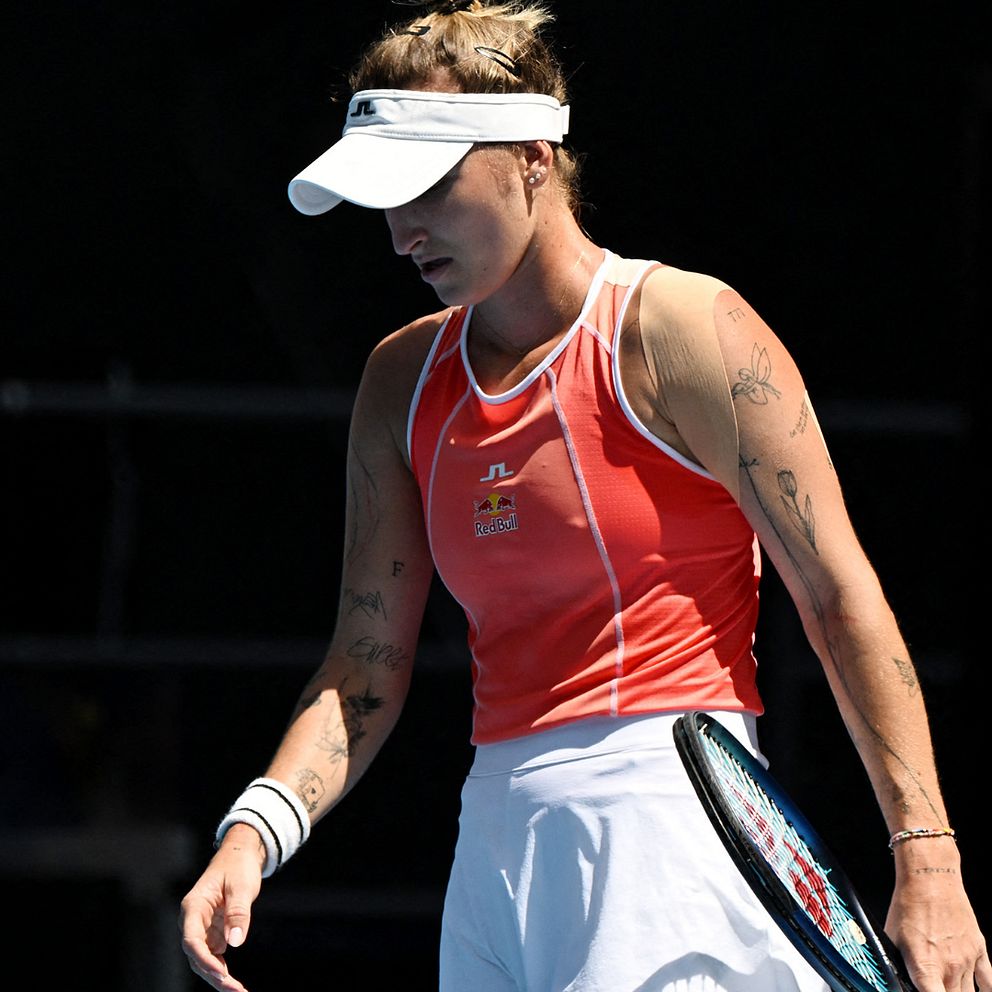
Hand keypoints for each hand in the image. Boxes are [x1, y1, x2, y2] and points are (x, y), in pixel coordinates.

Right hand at [179, 824, 266, 990]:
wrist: (239, 856)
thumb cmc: (238, 866)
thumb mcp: (242, 885)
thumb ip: (238, 912)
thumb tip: (235, 941)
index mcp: (193, 906)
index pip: (191, 939)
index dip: (203, 959)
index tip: (220, 973)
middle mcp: (192, 920)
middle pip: (196, 954)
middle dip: (213, 974)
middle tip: (234, 989)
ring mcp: (201, 928)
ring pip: (203, 959)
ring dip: (218, 977)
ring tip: (238, 990)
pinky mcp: (211, 932)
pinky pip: (213, 956)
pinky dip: (222, 970)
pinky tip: (234, 983)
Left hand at [886, 860, 989, 991]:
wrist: (930, 880)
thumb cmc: (908, 906)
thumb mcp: (891, 938)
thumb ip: (898, 966)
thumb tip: (899, 982)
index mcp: (925, 968)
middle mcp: (949, 968)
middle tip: (933, 985)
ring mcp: (968, 961)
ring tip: (947, 986)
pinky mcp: (979, 951)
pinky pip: (987, 982)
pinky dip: (984, 990)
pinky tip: (977, 990)